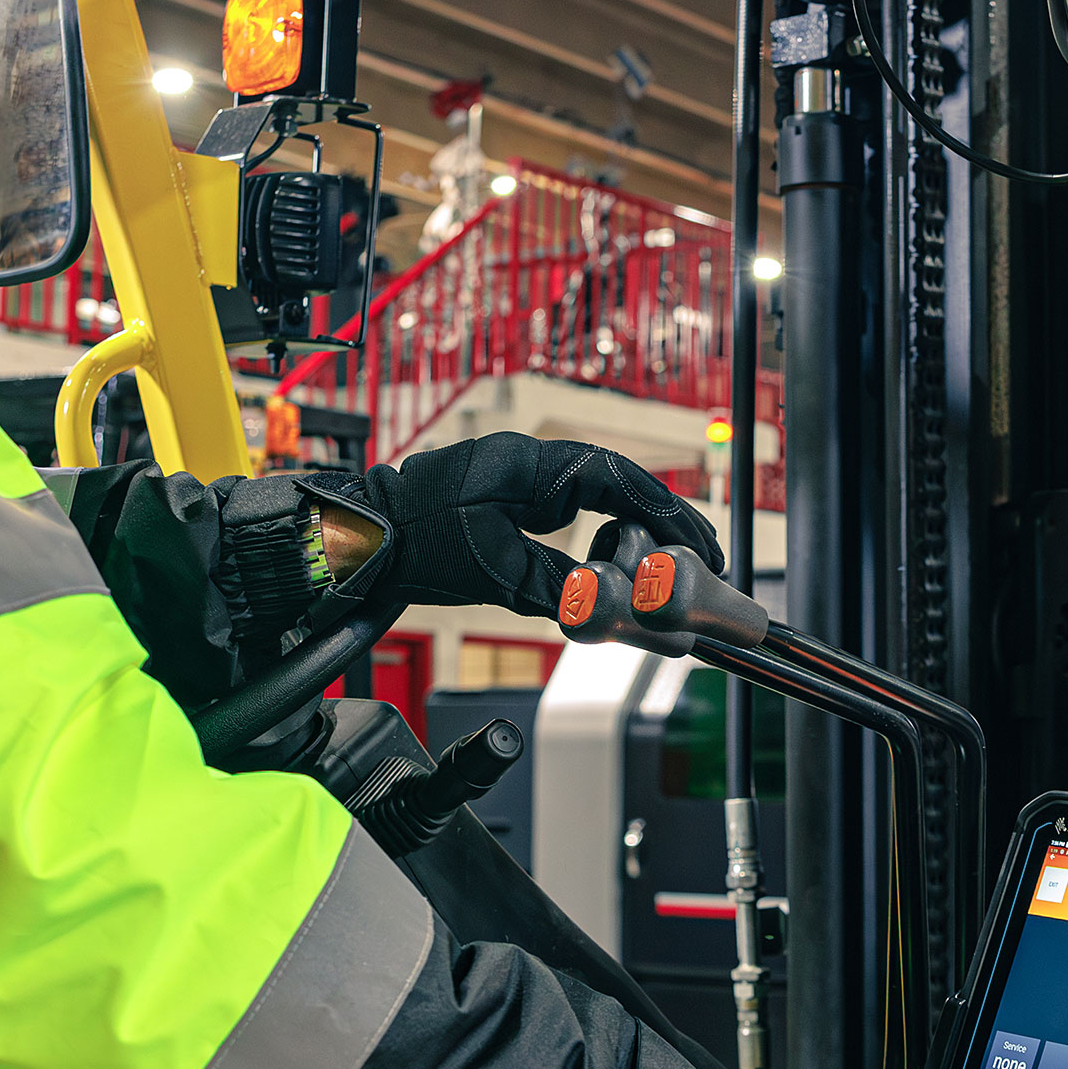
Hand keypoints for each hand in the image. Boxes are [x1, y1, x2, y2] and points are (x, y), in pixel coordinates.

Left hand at [308, 435, 722, 620]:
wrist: (363, 538)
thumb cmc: (416, 545)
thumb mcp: (495, 574)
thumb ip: (560, 588)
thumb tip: (611, 608)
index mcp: (531, 464)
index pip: (621, 478)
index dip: (669, 512)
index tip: (701, 544)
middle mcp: (531, 460)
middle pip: (619, 481)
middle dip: (663, 518)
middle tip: (703, 555)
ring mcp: (519, 474)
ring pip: (598, 493)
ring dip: (636, 523)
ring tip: (671, 559)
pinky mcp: (507, 493)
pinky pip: (572, 504)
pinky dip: (603, 527)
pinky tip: (620, 552)